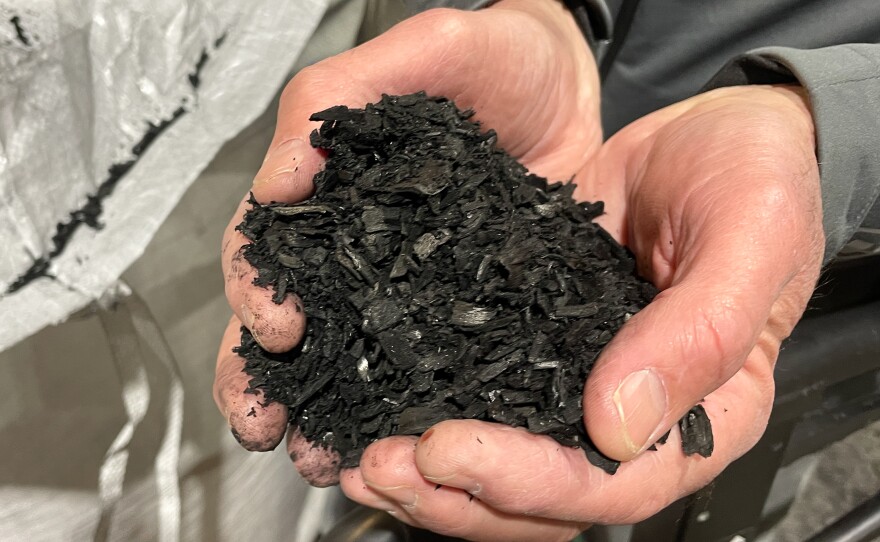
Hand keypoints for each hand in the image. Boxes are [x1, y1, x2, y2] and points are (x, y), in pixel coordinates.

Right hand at [214, 0, 599, 486]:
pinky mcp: (464, 310)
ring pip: (349, 359)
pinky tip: (399, 442)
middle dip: (268, 378)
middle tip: (266, 422)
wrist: (570, 84)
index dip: (258, 291)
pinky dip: (405, 410)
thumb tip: (276, 180)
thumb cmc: (495, 57)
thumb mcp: (418, 51)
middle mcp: (360, 249)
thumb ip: (340, 95)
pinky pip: (427, 367)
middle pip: (291, 322)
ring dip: (325, 412)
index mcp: (331, 194)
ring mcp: (409, 285)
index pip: (268, 249)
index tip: (277, 328)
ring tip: (322, 456)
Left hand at [341, 85, 823, 540]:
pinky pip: (482, 392)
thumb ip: (699, 333)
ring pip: (505, 460)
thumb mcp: (749, 236)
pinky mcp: (537, 341)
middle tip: (380, 467)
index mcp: (703, 411)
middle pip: (547, 495)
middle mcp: (636, 413)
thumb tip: (616, 425)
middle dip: (458, 493)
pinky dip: (429, 406)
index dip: (533, 483)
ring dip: (430, 473)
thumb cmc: (757, 174)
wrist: (720, 132)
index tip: (451, 451)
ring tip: (360, 459)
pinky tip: (376, 402)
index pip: (618, 482)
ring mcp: (579, 381)